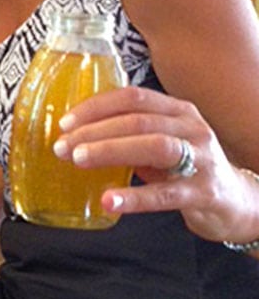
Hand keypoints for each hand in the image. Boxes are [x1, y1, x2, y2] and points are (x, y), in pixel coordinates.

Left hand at [53, 86, 257, 242]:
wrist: (235, 202)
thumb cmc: (187, 169)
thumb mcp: (160, 143)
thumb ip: (128, 136)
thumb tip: (76, 136)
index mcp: (177, 110)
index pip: (132, 97)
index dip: (96, 107)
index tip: (65, 122)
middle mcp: (191, 128)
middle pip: (138, 120)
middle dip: (94, 131)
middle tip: (62, 146)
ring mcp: (202, 159)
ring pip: (154, 146)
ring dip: (111, 151)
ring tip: (78, 160)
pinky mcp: (205, 193)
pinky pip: (166, 194)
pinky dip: (134, 197)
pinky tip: (108, 200)